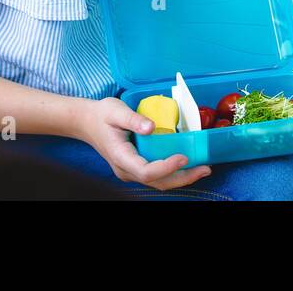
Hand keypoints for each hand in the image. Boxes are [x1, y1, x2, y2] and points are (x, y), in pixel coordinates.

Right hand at [75, 97, 210, 189]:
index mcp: (121, 157)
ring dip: (182, 177)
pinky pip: (157, 176)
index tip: (184, 156)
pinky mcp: (136, 167)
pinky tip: (189, 164)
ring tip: (203, 168)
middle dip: (183, 178)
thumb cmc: (101, 115)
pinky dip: (174, 172)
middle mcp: (126, 170)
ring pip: (159, 182)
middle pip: (157, 182)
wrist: (86, 122)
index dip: (166, 167)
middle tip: (205, 168)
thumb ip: (133, 119)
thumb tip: (151, 126)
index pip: (146, 171)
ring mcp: (130, 171)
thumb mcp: (115, 110)